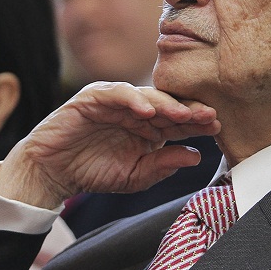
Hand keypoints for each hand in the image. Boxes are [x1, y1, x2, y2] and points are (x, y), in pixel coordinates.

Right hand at [0, 82, 219, 208]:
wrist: (53, 172)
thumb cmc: (92, 172)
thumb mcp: (134, 176)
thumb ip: (163, 165)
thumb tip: (196, 156)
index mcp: (149, 128)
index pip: (177, 121)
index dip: (196, 123)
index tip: (217, 127)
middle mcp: (135, 111)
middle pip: (167, 105)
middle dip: (189, 109)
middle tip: (209, 115)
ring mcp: (115, 101)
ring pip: (146, 96)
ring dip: (165, 103)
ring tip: (183, 113)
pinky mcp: (93, 97)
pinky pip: (115, 93)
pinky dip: (131, 100)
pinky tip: (147, 111)